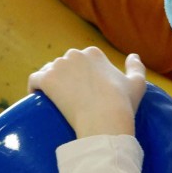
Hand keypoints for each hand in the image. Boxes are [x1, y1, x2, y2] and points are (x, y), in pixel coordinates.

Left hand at [28, 48, 145, 138]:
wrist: (105, 118)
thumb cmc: (123, 103)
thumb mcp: (137, 83)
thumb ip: (136, 66)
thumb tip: (133, 55)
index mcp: (93, 53)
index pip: (80, 60)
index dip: (80, 75)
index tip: (82, 91)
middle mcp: (74, 54)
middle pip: (63, 64)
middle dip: (64, 78)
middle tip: (68, 98)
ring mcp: (59, 66)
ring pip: (48, 71)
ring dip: (50, 83)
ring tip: (52, 100)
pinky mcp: (47, 79)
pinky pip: (34, 80)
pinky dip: (34, 87)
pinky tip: (36, 97)